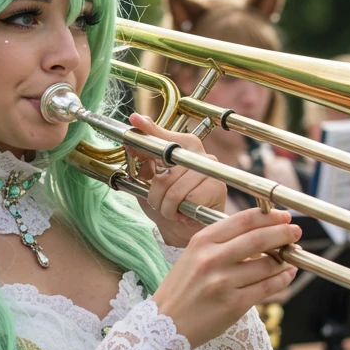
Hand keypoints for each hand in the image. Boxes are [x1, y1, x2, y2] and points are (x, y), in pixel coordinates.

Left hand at [126, 113, 226, 247]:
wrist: (184, 229)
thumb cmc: (168, 202)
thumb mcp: (150, 178)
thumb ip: (143, 155)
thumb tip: (133, 127)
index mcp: (185, 145)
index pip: (163, 137)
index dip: (148, 131)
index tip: (134, 120)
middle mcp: (200, 153)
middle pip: (164, 174)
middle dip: (155, 195)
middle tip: (160, 203)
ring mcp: (211, 169)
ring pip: (173, 190)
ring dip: (166, 207)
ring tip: (172, 210)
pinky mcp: (216, 187)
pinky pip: (187, 200)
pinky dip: (179, 212)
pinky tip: (184, 213)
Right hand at [152, 207, 300, 347]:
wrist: (164, 324)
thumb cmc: (182, 288)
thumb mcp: (194, 255)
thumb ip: (223, 242)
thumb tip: (261, 232)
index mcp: (202, 241)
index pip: (243, 221)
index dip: (269, 216)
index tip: (283, 216)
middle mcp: (212, 259)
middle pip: (259, 239)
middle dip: (284, 233)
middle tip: (295, 232)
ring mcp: (223, 282)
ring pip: (267, 264)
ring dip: (284, 259)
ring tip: (290, 257)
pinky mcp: (233, 304)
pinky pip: (267, 287)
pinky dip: (282, 279)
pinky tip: (287, 274)